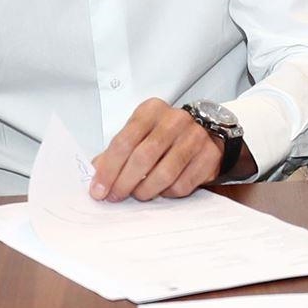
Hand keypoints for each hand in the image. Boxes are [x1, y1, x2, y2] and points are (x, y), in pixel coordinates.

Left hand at [89, 98, 222, 201]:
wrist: (206, 132)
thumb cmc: (164, 134)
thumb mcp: (139, 134)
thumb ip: (117, 152)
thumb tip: (97, 176)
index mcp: (151, 110)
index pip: (125, 140)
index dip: (109, 168)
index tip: (98, 189)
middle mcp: (175, 120)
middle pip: (144, 156)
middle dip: (124, 182)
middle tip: (115, 196)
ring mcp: (195, 137)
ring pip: (165, 173)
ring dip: (146, 190)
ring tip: (138, 195)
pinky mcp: (209, 155)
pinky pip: (183, 184)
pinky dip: (168, 192)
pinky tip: (162, 189)